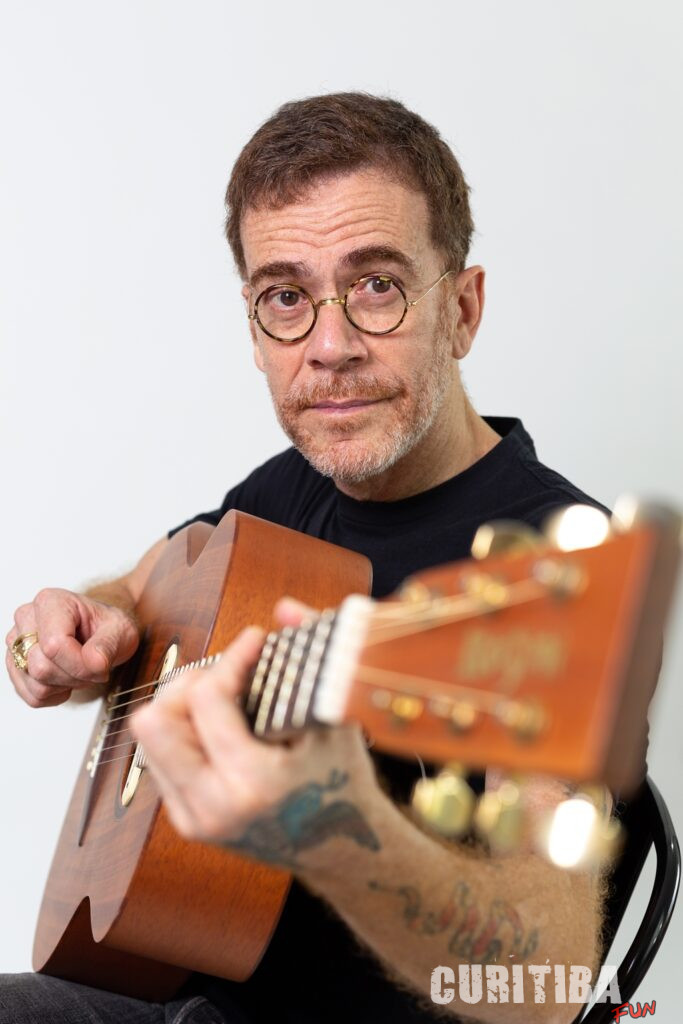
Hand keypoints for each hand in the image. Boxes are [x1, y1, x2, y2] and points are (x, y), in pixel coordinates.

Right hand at [6, 588, 139, 707]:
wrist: (100, 632)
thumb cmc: (105, 625)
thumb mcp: (120, 629)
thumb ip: (107, 645)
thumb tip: (93, 662)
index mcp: (50, 602)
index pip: (53, 645)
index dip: (79, 664)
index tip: (98, 663)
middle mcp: (26, 619)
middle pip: (41, 668)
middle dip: (74, 675)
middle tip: (91, 666)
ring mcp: (16, 644)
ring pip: (36, 684)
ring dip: (65, 685)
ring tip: (79, 668)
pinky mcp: (15, 666)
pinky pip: (32, 696)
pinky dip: (55, 694)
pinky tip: (66, 676)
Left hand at [131, 599, 381, 869]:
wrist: (343, 850)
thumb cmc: (344, 781)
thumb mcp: (334, 715)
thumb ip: (311, 652)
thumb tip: (284, 607)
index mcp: (252, 783)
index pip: (208, 698)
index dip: (231, 656)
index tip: (255, 641)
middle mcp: (213, 806)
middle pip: (155, 720)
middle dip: (188, 684)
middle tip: (226, 675)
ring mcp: (195, 818)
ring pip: (149, 739)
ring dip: (181, 706)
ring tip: (222, 698)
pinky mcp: (186, 821)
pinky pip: (160, 759)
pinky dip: (185, 732)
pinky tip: (220, 727)